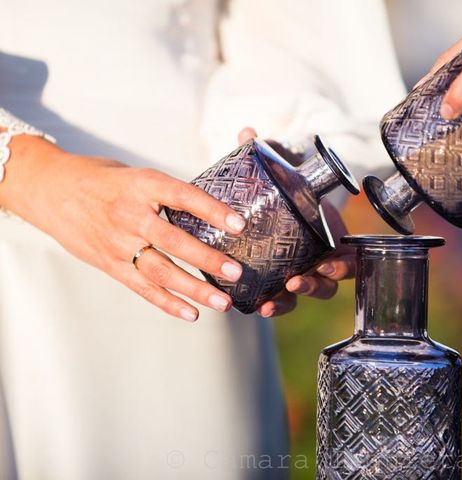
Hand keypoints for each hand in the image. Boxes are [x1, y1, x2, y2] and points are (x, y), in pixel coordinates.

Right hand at [1, 135, 248, 321]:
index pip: (184, 197)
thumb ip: (168, 195)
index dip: (213, 211)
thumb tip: (212, 212)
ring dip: (194, 289)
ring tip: (222, 302)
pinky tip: (191, 314)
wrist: (49, 189)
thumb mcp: (136, 176)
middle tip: (237, 272)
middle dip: (208, 260)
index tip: (239, 225)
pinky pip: (142, 288)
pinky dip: (168, 303)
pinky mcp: (109, 264)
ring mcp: (118, 243)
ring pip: (161, 271)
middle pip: (175, 241)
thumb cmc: (102, 180)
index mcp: (142, 185)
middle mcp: (130, 215)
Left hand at [233, 128, 355, 317]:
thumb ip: (265, 155)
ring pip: (303, 295)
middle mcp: (318, 258)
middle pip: (328, 283)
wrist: (264, 208)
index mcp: (328, 235)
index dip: (343, 266)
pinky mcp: (278, 284)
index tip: (327, 263)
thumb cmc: (280, 192)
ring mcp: (299, 273)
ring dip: (290, 302)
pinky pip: (281, 302)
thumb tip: (246, 130)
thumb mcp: (276, 175)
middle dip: (314, 286)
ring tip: (270, 303)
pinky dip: (273, 307)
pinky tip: (256, 308)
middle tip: (295, 282)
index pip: (348, 257)